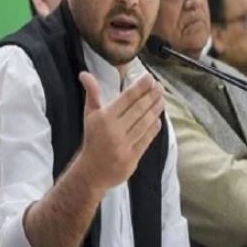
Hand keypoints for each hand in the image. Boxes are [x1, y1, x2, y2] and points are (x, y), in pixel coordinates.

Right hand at [74, 71, 163, 189]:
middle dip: (151, 96)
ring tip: (162, 100)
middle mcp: (114, 130)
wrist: (91, 172)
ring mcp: (124, 145)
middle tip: (160, 87)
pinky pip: (147, 139)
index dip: (140, 87)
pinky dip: (154, 128)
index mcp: (104, 118)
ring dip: (155, 110)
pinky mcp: (132, 158)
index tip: (150, 78)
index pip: (126, 98)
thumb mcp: (89, 115)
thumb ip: (92, 94)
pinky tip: (158, 118)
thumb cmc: (92, 139)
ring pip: (145, 123)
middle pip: (138, 109)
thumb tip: (84, 74)